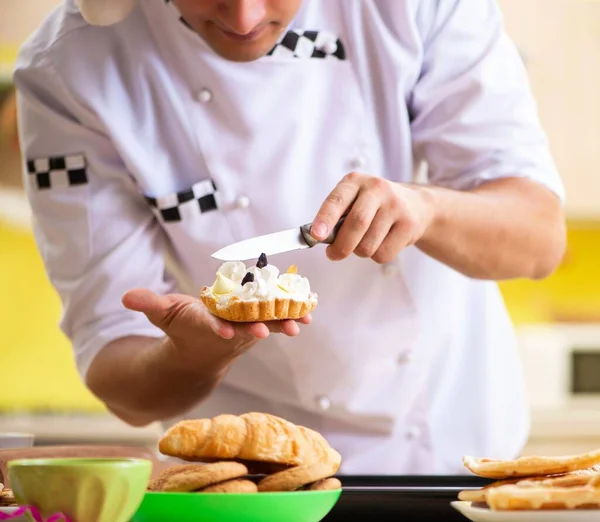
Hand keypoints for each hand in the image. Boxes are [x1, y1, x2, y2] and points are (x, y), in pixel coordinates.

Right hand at [121, 289, 310, 370]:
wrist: (201, 354)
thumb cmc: (181, 328)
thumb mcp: (163, 315)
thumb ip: (148, 304)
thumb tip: (125, 296)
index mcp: (205, 327)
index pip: (211, 328)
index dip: (217, 328)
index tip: (225, 331)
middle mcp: (229, 332)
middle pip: (243, 330)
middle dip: (255, 330)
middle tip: (267, 331)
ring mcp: (247, 331)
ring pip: (267, 326)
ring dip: (283, 323)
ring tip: (302, 321)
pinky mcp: (261, 326)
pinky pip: (278, 319)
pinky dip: (293, 316)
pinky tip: (310, 311)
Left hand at [310, 172, 434, 263]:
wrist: (415, 205)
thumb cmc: (372, 207)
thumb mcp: (353, 201)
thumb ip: (336, 217)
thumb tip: (319, 239)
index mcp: (355, 181)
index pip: (337, 200)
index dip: (325, 219)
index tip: (315, 236)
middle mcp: (377, 188)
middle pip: (356, 224)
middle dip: (341, 246)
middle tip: (333, 254)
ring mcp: (396, 205)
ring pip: (368, 245)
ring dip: (360, 252)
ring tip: (364, 242)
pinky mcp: (409, 224)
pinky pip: (384, 254)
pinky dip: (377, 256)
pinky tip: (381, 243)